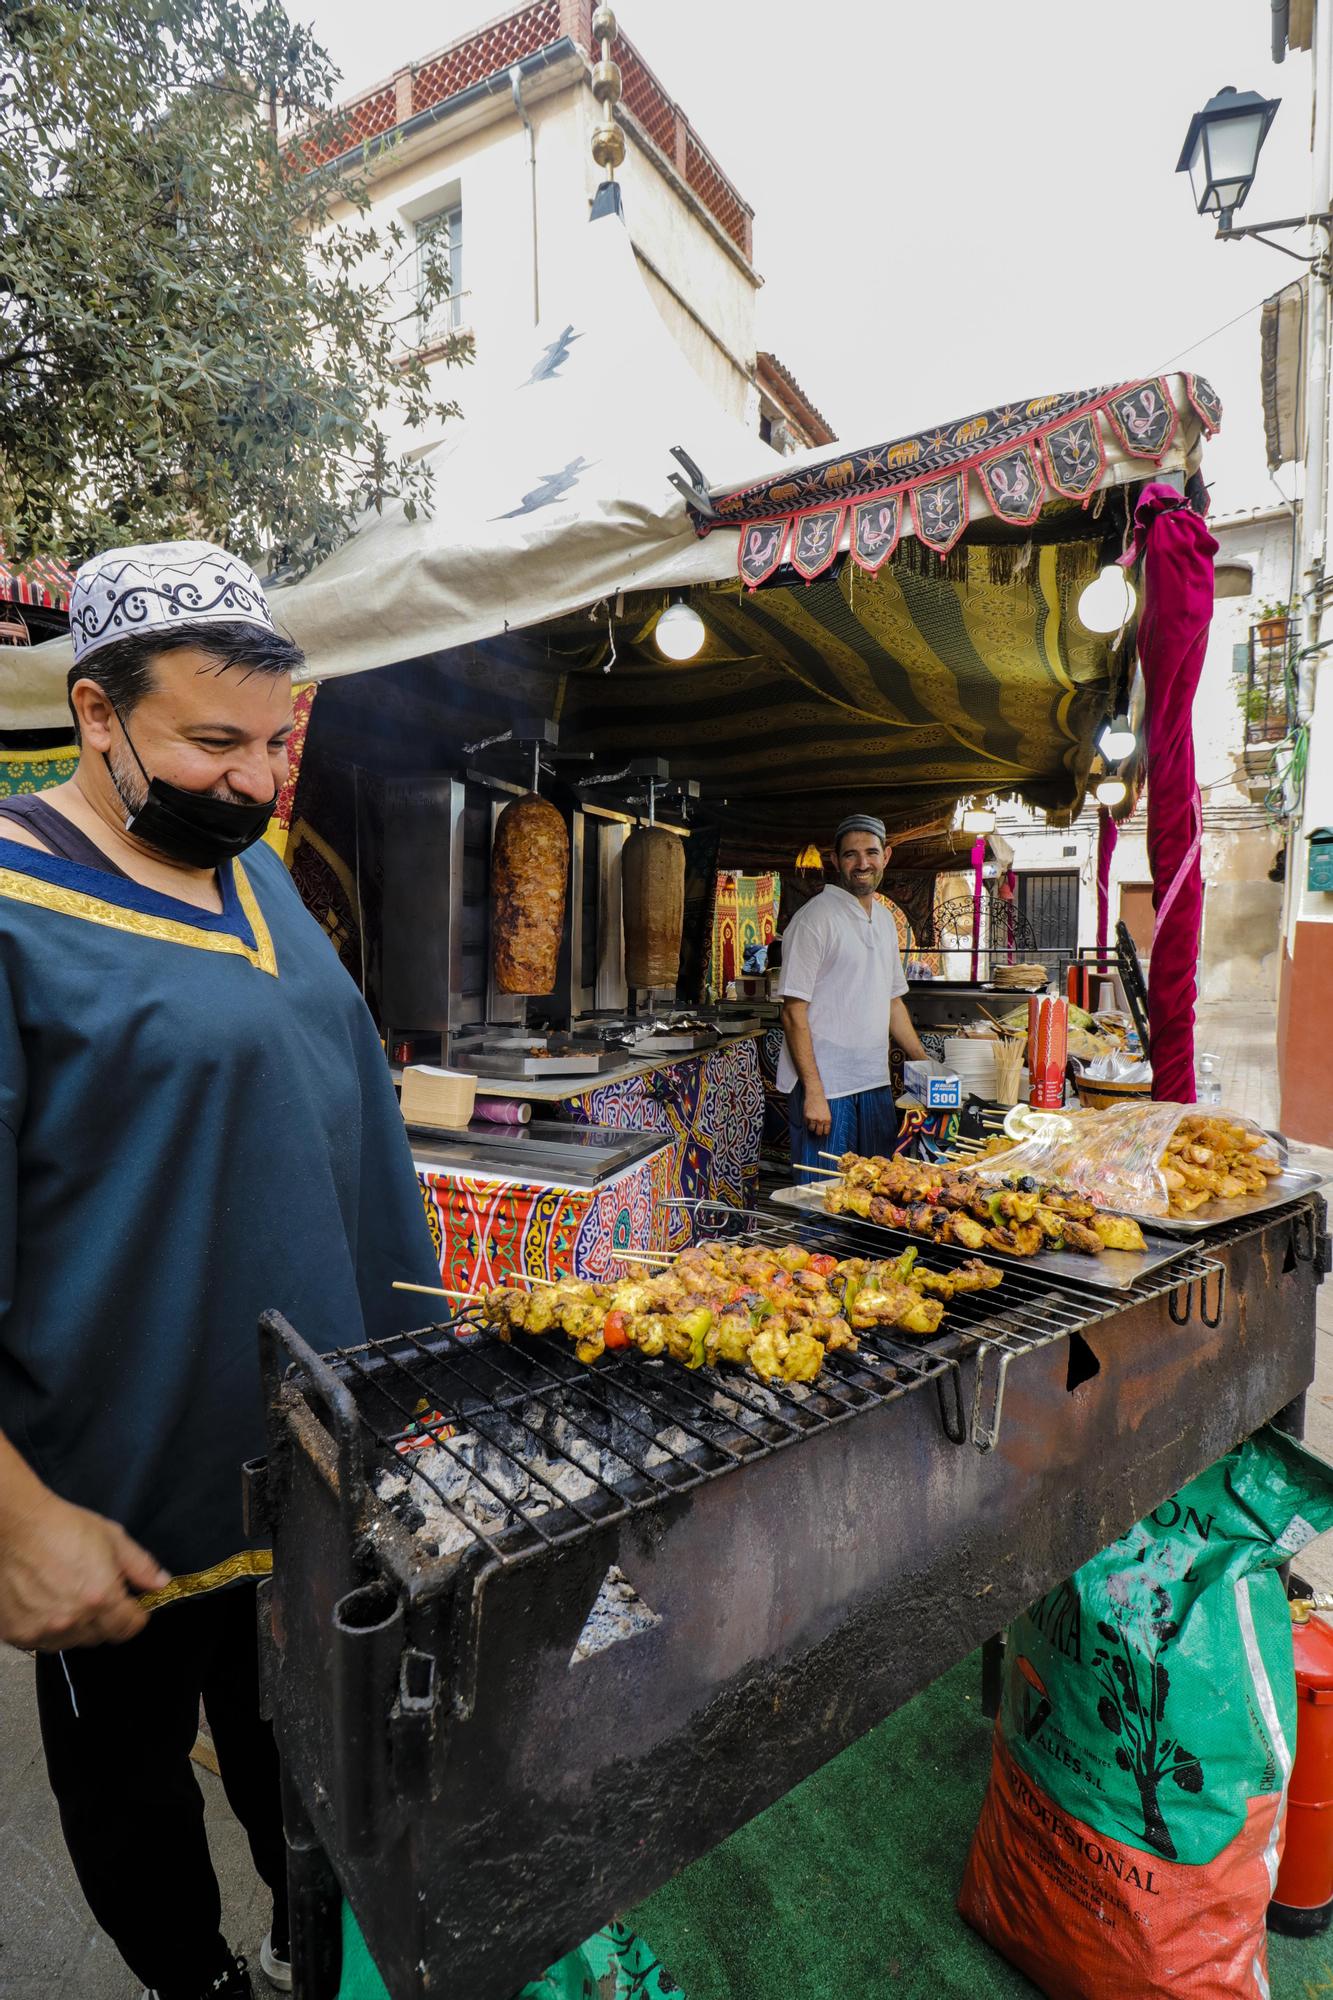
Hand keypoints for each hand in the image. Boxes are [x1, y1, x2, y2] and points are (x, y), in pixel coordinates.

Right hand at [0, 1487, 169, 1650]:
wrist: (19, 1526)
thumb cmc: (63, 1527)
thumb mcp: (113, 1539)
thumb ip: (141, 1567)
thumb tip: (160, 1584)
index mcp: (101, 1597)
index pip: (129, 1627)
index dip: (135, 1616)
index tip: (133, 1610)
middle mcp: (73, 1619)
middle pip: (102, 1636)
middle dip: (107, 1619)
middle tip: (97, 1594)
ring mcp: (44, 1629)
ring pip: (73, 1641)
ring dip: (78, 1626)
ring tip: (70, 1595)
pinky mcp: (19, 1633)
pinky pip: (44, 1642)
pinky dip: (49, 1628)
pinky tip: (49, 1603)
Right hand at [803, 1088, 833, 1137]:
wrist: (815, 1095)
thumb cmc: (821, 1102)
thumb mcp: (827, 1112)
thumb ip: (825, 1120)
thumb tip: (822, 1128)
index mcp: (828, 1119)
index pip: (826, 1131)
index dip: (824, 1133)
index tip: (822, 1132)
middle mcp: (821, 1120)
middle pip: (818, 1132)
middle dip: (817, 1132)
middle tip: (816, 1130)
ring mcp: (813, 1119)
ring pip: (811, 1129)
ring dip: (811, 1127)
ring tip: (811, 1123)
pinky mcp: (807, 1116)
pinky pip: (806, 1123)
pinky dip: (807, 1122)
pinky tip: (808, 1117)